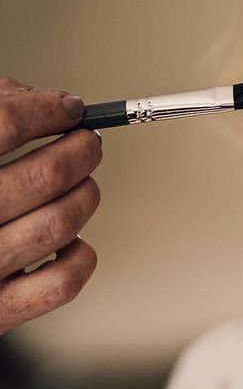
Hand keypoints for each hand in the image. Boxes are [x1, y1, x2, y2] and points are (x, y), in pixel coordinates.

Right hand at [0, 77, 100, 334]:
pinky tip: (69, 240)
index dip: (45, 110)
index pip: (2, 123)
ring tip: (81, 185)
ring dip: (85, 195)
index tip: (69, 108)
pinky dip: (81, 255)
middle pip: (44, 175)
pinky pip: (61, 283)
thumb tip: (54, 104)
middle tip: (87, 141)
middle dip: (81, 150)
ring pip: (60, 223)